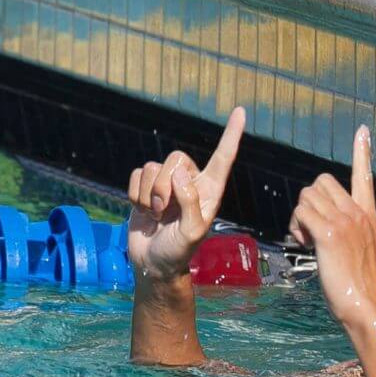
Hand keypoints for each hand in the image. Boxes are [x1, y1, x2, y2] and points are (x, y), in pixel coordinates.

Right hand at [127, 108, 245, 279]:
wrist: (153, 264)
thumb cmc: (177, 252)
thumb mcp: (191, 232)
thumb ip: (190, 203)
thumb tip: (181, 174)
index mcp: (210, 191)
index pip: (223, 158)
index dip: (231, 134)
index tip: (241, 112)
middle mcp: (191, 182)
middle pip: (176, 158)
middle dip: (163, 185)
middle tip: (163, 211)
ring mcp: (168, 184)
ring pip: (152, 167)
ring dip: (148, 194)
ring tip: (155, 215)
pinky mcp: (146, 187)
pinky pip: (136, 174)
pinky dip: (134, 194)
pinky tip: (143, 211)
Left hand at [289, 126, 375, 325]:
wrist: (364, 305)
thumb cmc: (357, 284)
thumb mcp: (359, 249)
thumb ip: (347, 229)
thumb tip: (322, 221)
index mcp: (368, 215)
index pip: (364, 176)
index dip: (361, 152)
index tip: (362, 131)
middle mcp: (358, 213)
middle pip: (320, 182)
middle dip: (308, 202)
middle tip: (310, 229)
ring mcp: (345, 222)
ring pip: (307, 196)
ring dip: (299, 216)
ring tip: (307, 240)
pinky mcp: (329, 234)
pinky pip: (301, 213)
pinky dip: (296, 227)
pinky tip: (305, 244)